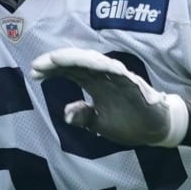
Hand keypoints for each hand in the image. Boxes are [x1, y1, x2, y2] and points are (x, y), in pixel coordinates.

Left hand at [30, 48, 188, 146]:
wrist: (156, 130)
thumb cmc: (129, 123)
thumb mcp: (100, 124)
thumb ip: (84, 116)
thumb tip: (66, 112)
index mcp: (94, 84)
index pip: (70, 71)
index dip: (52, 70)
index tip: (34, 73)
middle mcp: (103, 77)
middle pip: (77, 62)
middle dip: (57, 61)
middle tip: (38, 65)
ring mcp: (118, 78)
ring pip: (94, 62)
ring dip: (75, 59)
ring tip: (56, 59)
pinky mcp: (132, 83)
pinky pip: (117, 72)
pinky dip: (104, 66)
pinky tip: (89, 64)